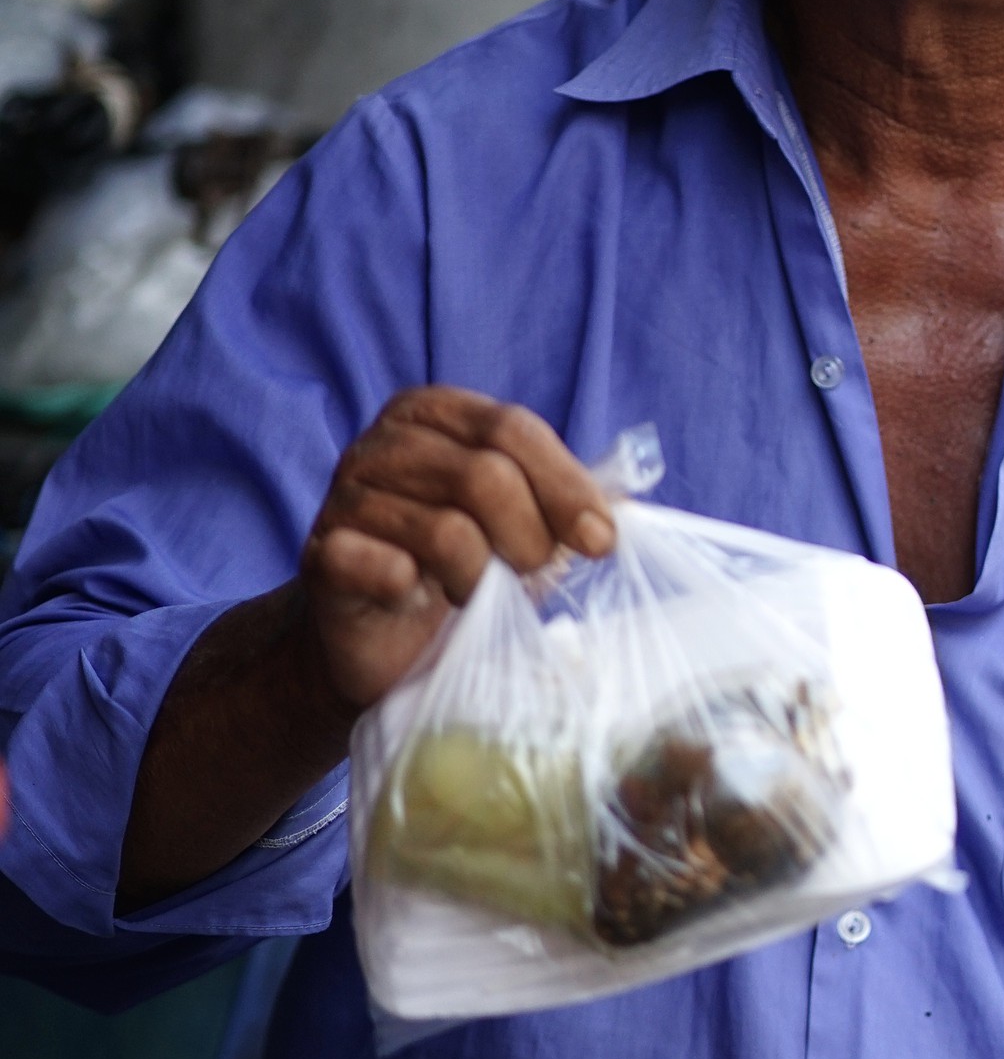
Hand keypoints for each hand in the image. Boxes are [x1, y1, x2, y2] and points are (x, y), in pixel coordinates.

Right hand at [301, 386, 614, 711]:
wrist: (379, 644)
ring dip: (479, 578)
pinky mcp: (322, 554)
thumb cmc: (459, 573)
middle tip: (528, 574)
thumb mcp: (523, 527)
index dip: (567, 488)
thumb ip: (567, 501)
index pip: (513, 428)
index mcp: (435, 414)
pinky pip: (388, 569)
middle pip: (485, 475)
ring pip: (448, 531)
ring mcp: (345, 495)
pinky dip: (417, 591)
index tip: (600, 542)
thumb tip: (627, 502)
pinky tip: (414, 598)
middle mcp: (384, 443)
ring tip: (472, 593)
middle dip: (529, 539)